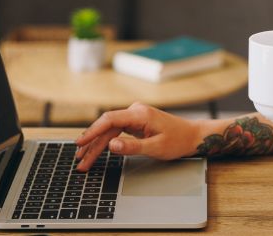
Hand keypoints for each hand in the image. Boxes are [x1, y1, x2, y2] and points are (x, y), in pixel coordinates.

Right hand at [73, 102, 200, 170]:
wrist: (192, 136)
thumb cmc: (178, 141)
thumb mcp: (156, 147)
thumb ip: (132, 147)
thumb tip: (111, 144)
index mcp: (139, 114)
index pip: (109, 120)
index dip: (92, 132)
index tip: (80, 143)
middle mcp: (135, 111)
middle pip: (106, 127)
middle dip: (92, 144)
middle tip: (80, 161)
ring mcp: (135, 116)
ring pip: (109, 130)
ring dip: (97, 145)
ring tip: (84, 160)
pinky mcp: (135, 122)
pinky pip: (116, 131)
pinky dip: (106, 142)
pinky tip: (96, 150)